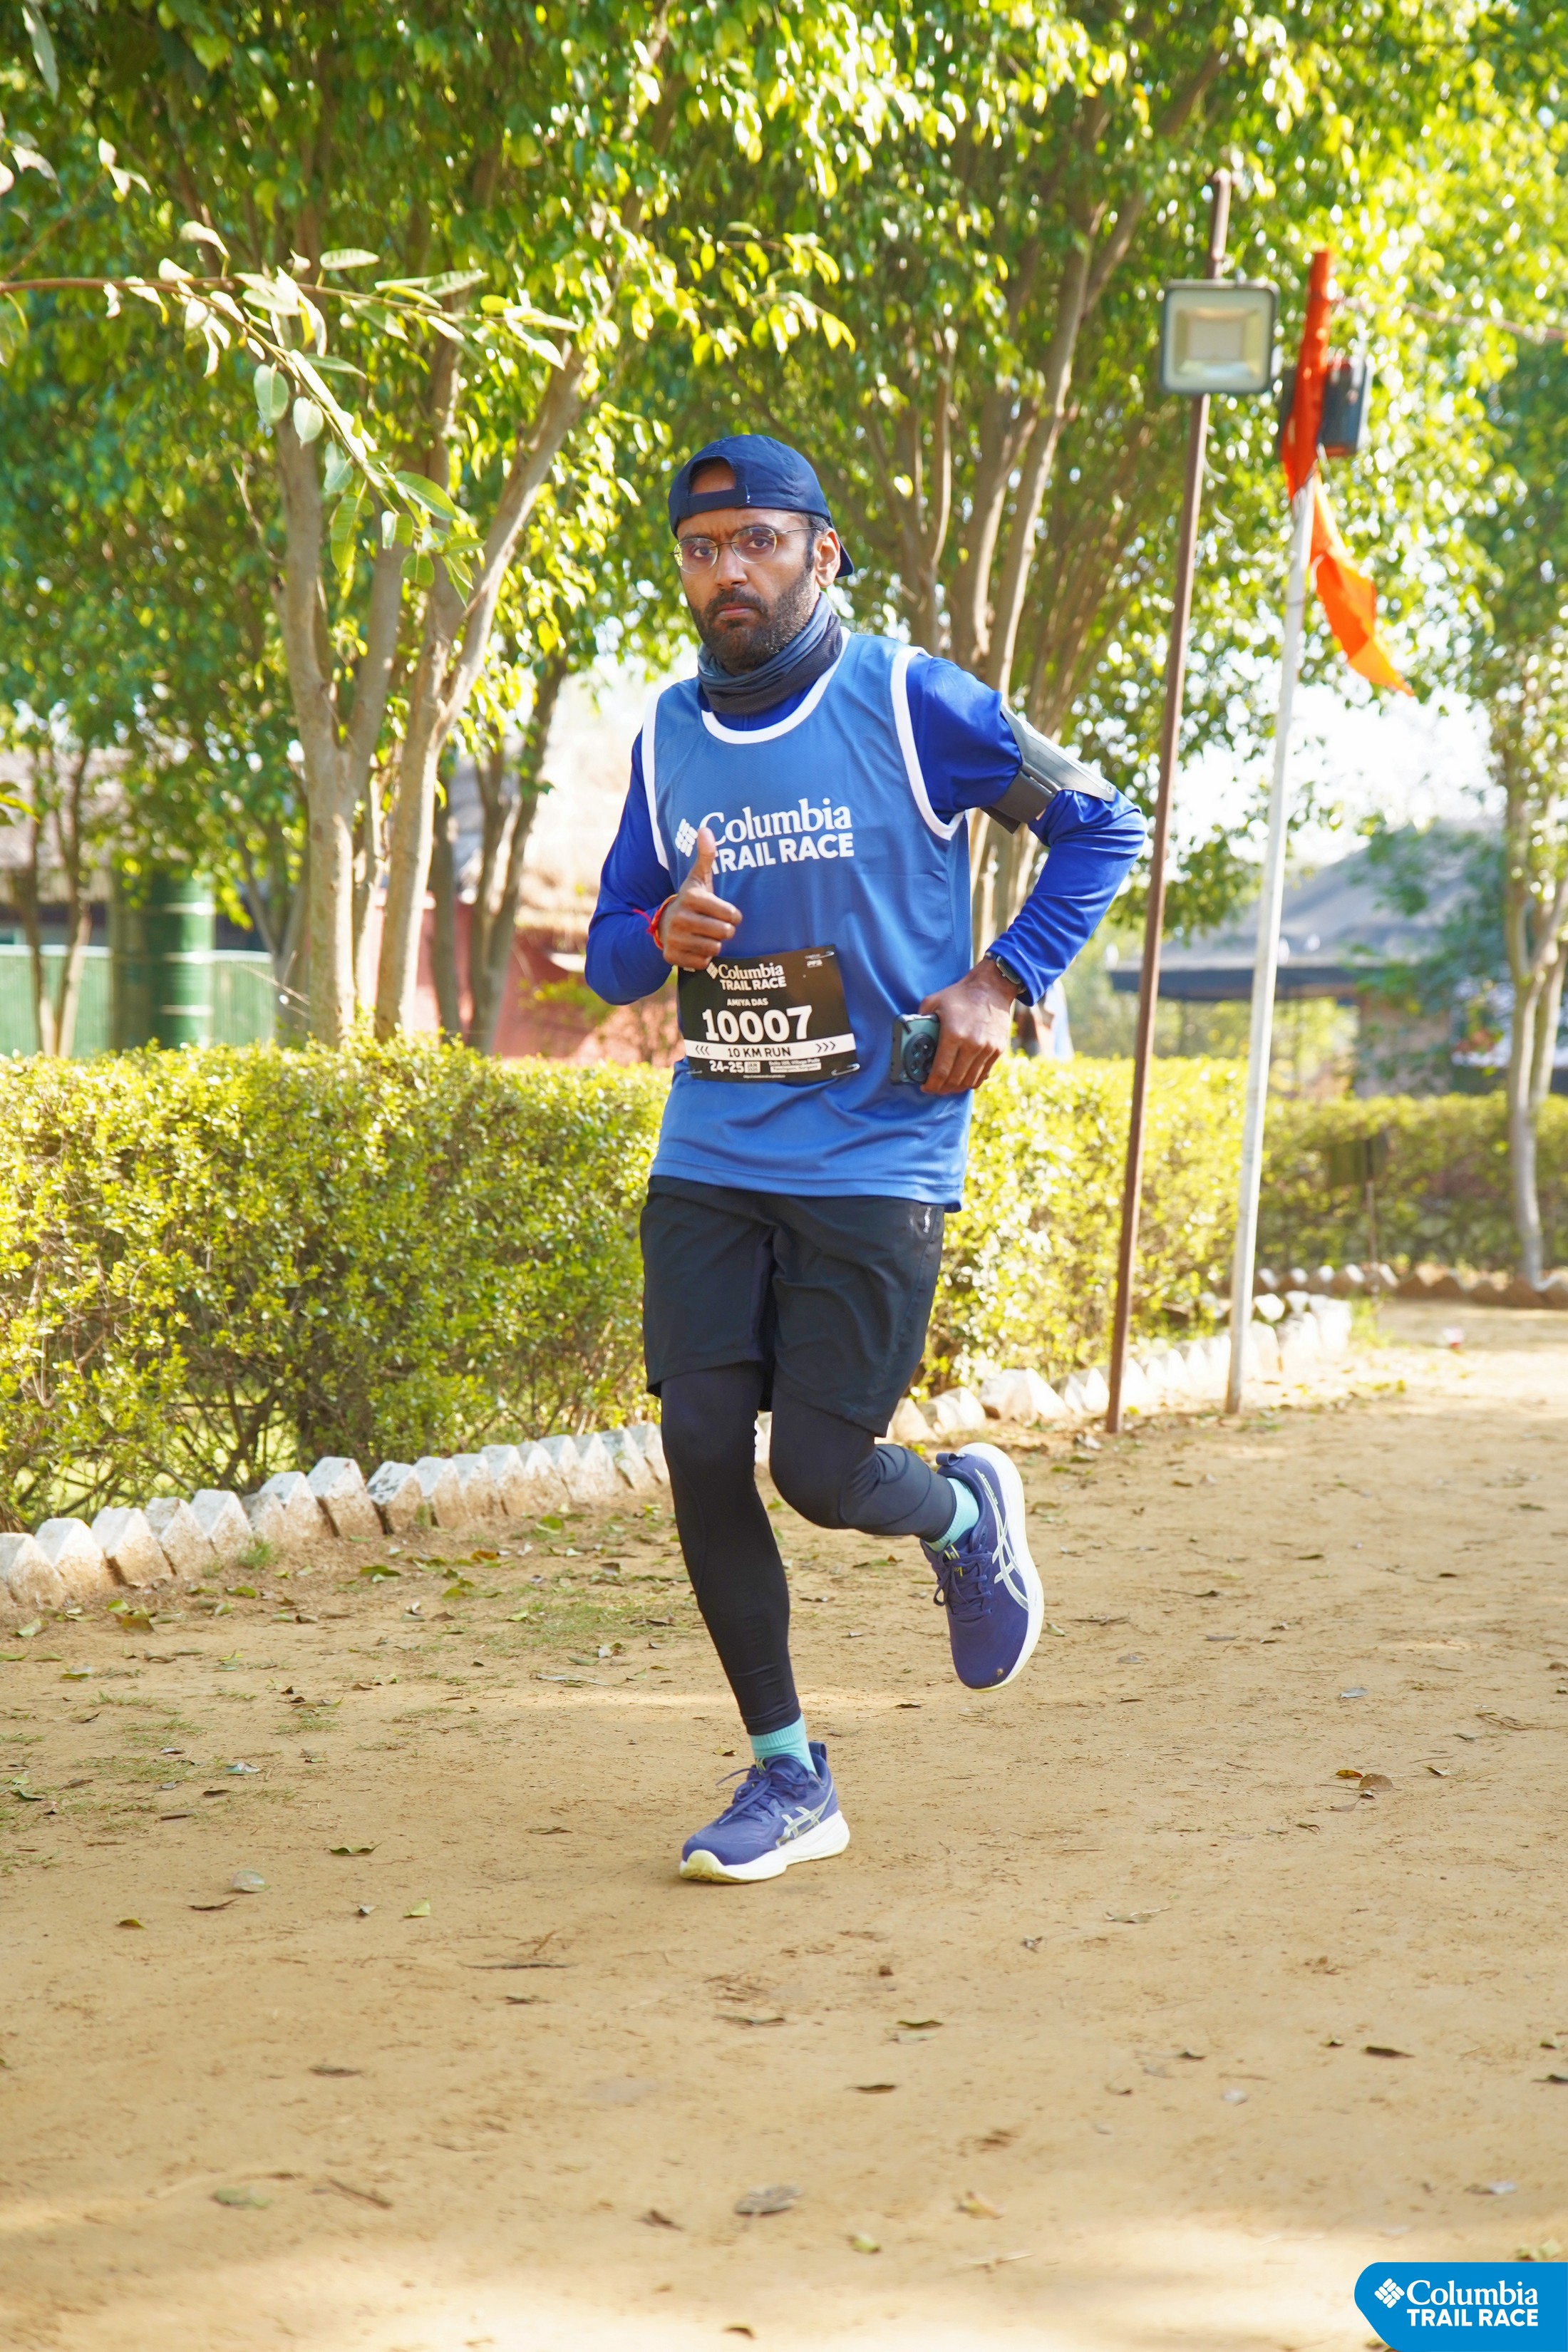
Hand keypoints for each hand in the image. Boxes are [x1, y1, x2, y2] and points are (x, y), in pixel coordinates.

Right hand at [656, 826, 741, 969]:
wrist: (663, 925)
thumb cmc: (690, 901)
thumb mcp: (698, 878)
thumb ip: (706, 856)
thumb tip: (706, 829)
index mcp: (691, 897)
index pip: (731, 914)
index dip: (733, 915)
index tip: (728, 913)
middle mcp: (680, 918)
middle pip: (724, 933)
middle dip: (725, 931)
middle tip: (717, 926)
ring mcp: (675, 939)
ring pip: (715, 949)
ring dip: (715, 944)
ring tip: (706, 935)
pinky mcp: (672, 957)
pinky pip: (703, 963)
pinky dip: (703, 958)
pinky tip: (696, 946)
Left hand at [918, 958, 1019, 1093]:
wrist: (992, 987)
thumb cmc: (961, 994)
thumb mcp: (934, 1001)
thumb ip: (920, 1018)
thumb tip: (909, 1032)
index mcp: (953, 1034)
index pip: (941, 1071)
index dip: (931, 1084)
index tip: (925, 1087)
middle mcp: (972, 1045)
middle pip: (955, 1080)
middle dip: (942, 1089)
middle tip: (934, 1088)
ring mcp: (987, 1049)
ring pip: (970, 1081)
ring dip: (957, 1088)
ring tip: (948, 1086)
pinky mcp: (997, 1050)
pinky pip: (983, 1074)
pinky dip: (972, 1080)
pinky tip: (963, 1078)